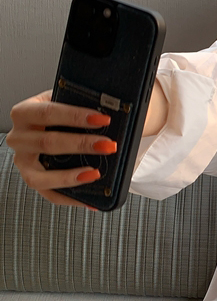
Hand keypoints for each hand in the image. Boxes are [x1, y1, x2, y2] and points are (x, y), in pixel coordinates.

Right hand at [6, 90, 116, 211]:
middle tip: (107, 145)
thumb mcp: (69, 101)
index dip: (74, 116)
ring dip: (70, 176)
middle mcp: (18, 138)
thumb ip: (84, 103)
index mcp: (25, 112)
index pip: (47, 112)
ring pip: (40, 176)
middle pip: (46, 142)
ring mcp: (23, 162)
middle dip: (80, 144)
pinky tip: (91, 200)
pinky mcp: (33, 180)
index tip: (102, 119)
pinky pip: (50, 195)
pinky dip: (71, 198)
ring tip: (95, 173)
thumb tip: (113, 112)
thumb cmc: (64, 114)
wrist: (58, 125)